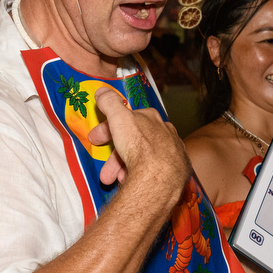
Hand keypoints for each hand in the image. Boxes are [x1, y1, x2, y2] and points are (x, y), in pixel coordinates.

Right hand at [87, 88, 190, 205]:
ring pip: (144, 158)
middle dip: (115, 157)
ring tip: (117, 180)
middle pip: (134, 142)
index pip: (126, 120)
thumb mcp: (119, 118)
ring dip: (126, 168)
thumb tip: (101, 90)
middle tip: (105, 172)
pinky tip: (133, 182)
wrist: (160, 176)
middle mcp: (165, 132)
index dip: (108, 129)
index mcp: (151, 117)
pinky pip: (156, 171)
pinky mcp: (178, 170)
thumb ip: (110, 102)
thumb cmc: (139, 145)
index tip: (95, 140)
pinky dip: (142, 176)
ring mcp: (173, 151)